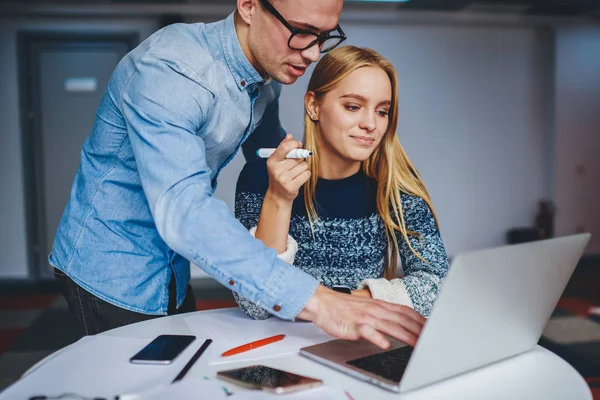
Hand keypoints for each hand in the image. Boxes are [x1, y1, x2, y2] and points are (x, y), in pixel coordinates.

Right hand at [265, 134, 310, 203]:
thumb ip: (283, 148)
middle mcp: (276, 170)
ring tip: (296, 173)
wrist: (278, 195)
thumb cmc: (279, 176)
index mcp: (272, 161)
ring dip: (303, 168)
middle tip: (293, 166)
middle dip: (299, 160)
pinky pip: (306, 174)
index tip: (299, 145)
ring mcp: (283, 179)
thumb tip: (289, 136)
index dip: (295, 144)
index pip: (285, 147)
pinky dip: (305, 175)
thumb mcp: (277, 161)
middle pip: (297, 157)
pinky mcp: (291, 187)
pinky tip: (299, 178)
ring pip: (303, 166)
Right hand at [298, 285, 424, 348]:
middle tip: (431, 340)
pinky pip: (368, 331)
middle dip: (419, 330)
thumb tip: (400, 323)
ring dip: (406, 336)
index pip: (406, 311)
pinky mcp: (354, 326)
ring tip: (417, 345)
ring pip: (390, 326)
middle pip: (402, 319)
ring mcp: (365, 317)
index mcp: (380, 305)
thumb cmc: (344, 308)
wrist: (323, 303)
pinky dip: (378, 338)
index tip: (432, 328)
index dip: (420, 320)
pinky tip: (385, 345)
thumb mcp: (367, 307)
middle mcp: (376, 309)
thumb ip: (383, 314)